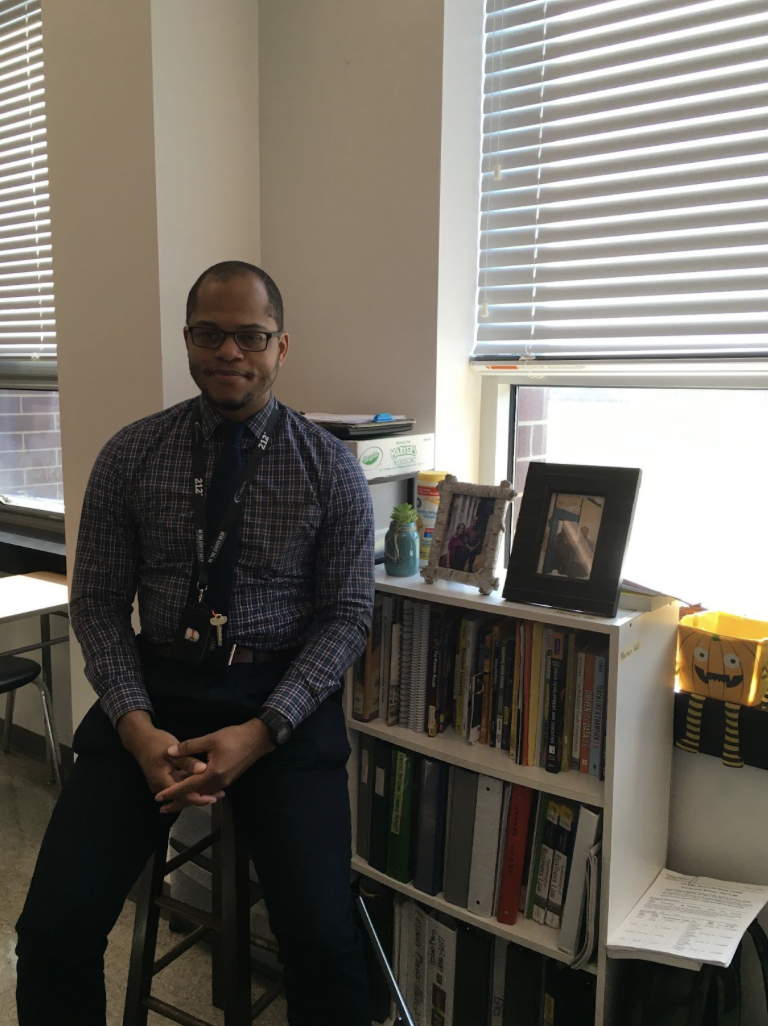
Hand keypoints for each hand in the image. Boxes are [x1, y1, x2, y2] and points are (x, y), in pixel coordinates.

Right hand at [117, 710, 220, 811]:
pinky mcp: (164, 780)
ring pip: (181, 793)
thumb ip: (187, 761)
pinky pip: (178, 786)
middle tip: (219, 796)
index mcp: (162, 781)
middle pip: (182, 797)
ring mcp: (161, 785)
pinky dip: (190, 786)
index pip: (182, 796)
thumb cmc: (156, 743)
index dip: (198, 798)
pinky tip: (203, 783)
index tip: (213, 798)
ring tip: (215, 792)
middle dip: (200, 797)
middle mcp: (160, 787)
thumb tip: (203, 769)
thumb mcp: (172, 751)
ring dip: (196, 792)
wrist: (140, 739)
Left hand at [154, 720, 275, 812]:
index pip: (188, 787)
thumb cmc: (234, 737)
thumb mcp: (211, 739)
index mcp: (212, 774)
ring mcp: (224, 783)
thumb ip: (189, 747)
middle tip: (163, 807)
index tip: (158, 798)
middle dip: (179, 802)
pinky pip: (210, 789)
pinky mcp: (228, 779)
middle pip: (195, 796)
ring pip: (202, 794)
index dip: (172, 793)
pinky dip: (199, 791)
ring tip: (175, 799)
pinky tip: (193, 788)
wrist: (259, 738)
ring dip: (189, 797)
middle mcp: (218, 783)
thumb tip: (170, 752)